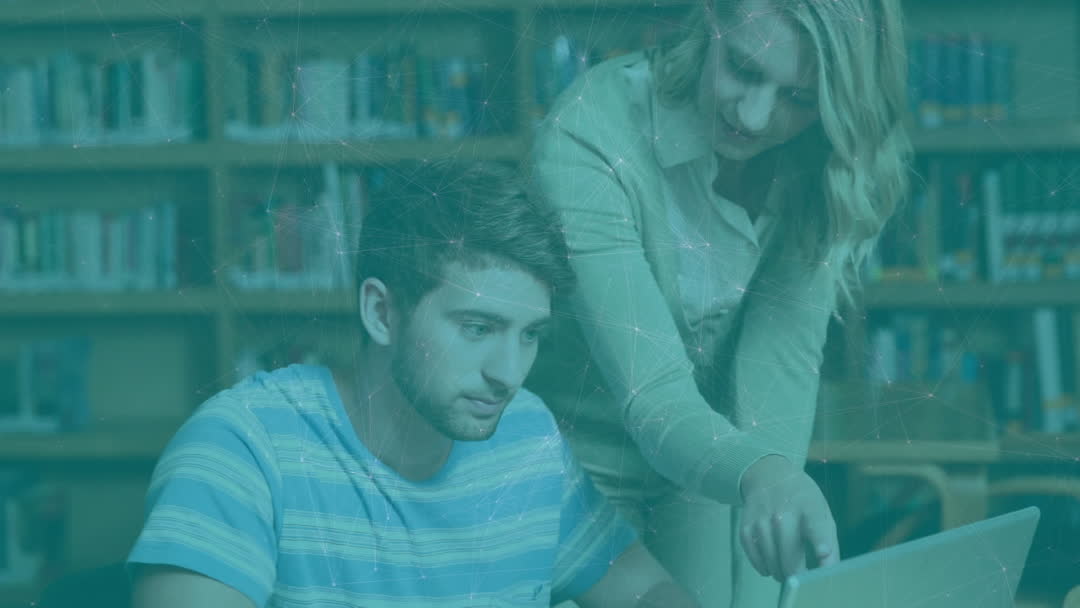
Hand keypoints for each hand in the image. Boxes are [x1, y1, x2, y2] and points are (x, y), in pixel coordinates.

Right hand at [737, 455, 838, 582]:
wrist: (768, 476)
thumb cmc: (801, 500)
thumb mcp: (821, 511)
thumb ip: (828, 542)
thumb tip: (829, 572)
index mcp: (808, 508)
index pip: (815, 526)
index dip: (821, 542)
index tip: (823, 554)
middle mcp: (782, 515)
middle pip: (789, 558)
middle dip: (797, 576)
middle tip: (801, 577)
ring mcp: (761, 522)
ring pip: (772, 564)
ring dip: (780, 573)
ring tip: (786, 568)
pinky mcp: (746, 529)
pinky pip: (756, 560)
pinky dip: (765, 567)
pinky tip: (771, 562)